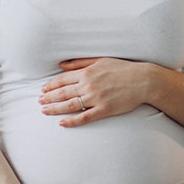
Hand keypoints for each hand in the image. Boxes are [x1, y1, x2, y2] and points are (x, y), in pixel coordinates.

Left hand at [40, 57, 155, 126]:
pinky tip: (62, 123)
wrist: (143, 80)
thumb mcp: (100, 60)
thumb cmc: (123, 69)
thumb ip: (80, 62)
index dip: (50, 85)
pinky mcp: (104, 110)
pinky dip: (72, 121)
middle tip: (39, 101)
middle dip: (48, 97)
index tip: (43, 89)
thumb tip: (62, 64)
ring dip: (55, 109)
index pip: (62, 79)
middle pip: (63, 93)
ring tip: (44, 111)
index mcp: (87, 72)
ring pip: (69, 105)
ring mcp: (96, 98)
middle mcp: (88, 85)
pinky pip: (84, 117)